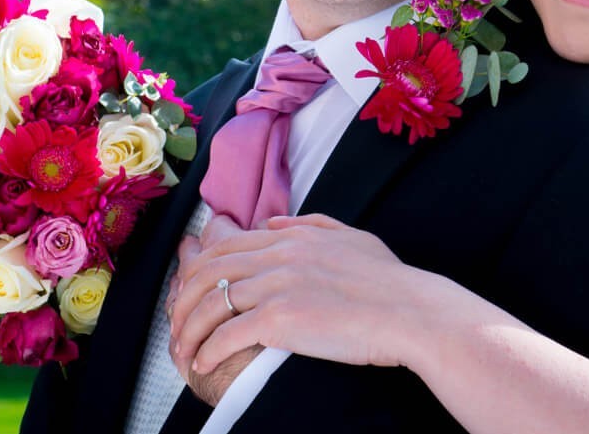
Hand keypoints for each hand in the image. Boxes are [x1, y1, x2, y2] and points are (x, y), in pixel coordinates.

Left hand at [167, 213, 428, 378]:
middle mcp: (278, 256)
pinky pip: (226, 334)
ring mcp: (277, 286)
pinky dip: (207, 350)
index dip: (197, 271)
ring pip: (210, 304)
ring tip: (184, 352)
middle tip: (176, 326)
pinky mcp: (280, 319)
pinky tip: (202, 364)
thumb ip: (309, 226)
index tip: (188, 294)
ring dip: (188, 330)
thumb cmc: (390, 281)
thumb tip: (273, 224)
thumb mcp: (351, 238)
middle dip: (182, 301)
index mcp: (292, 237)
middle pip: (208, 272)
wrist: (412, 312)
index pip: (224, 246)